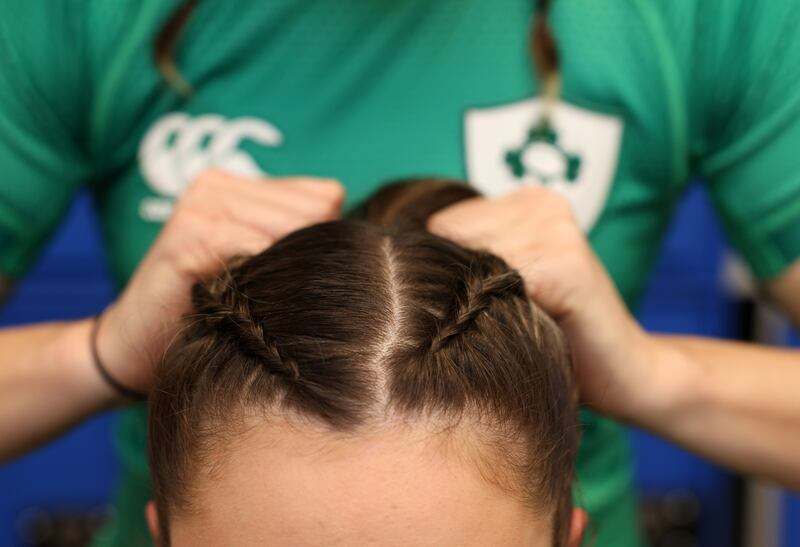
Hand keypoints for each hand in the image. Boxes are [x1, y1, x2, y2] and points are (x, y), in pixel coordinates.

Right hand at [96, 170, 344, 398]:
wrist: (132, 346)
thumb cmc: (209, 312)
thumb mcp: (257, 269)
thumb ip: (294, 244)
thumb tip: (361, 249)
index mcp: (239, 186)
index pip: (324, 197)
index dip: (326, 243)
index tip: (308, 281)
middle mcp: (219, 183)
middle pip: (315, 212)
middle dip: (312, 260)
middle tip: (288, 300)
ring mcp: (201, 204)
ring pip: (291, 230)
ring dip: (288, 275)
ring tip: (261, 304)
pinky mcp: (187, 235)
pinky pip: (255, 250)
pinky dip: (260, 284)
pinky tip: (243, 306)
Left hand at [428, 185, 653, 417]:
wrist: (628, 373)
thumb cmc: (557, 335)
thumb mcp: (508, 289)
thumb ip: (469, 263)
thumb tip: (392, 264)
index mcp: (526, 202)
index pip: (442, 225)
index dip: (440, 272)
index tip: (459, 309)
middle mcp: (541, 203)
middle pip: (448, 240)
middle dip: (454, 287)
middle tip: (487, 324)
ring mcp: (555, 227)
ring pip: (468, 265)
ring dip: (475, 306)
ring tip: (511, 328)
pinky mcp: (564, 264)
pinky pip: (497, 286)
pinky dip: (497, 317)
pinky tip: (525, 333)